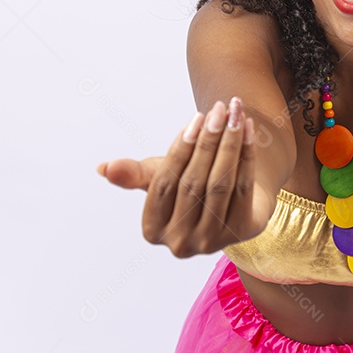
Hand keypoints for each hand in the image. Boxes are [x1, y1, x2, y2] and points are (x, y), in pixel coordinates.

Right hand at [96, 97, 274, 256]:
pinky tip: (249, 128)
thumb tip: (103, 167)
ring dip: (230, 143)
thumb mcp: (157, 179)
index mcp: (153, 230)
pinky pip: (244, 186)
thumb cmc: (187, 187)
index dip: (180, 150)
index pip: (164, 185)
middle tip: (218, 109)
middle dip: (208, 141)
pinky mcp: (242, 231)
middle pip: (194, 184)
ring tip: (235, 113)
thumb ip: (134, 175)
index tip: (194, 118)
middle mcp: (181, 242)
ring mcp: (213, 240)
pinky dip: (247, 154)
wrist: (229, 202)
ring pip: (221, 183)